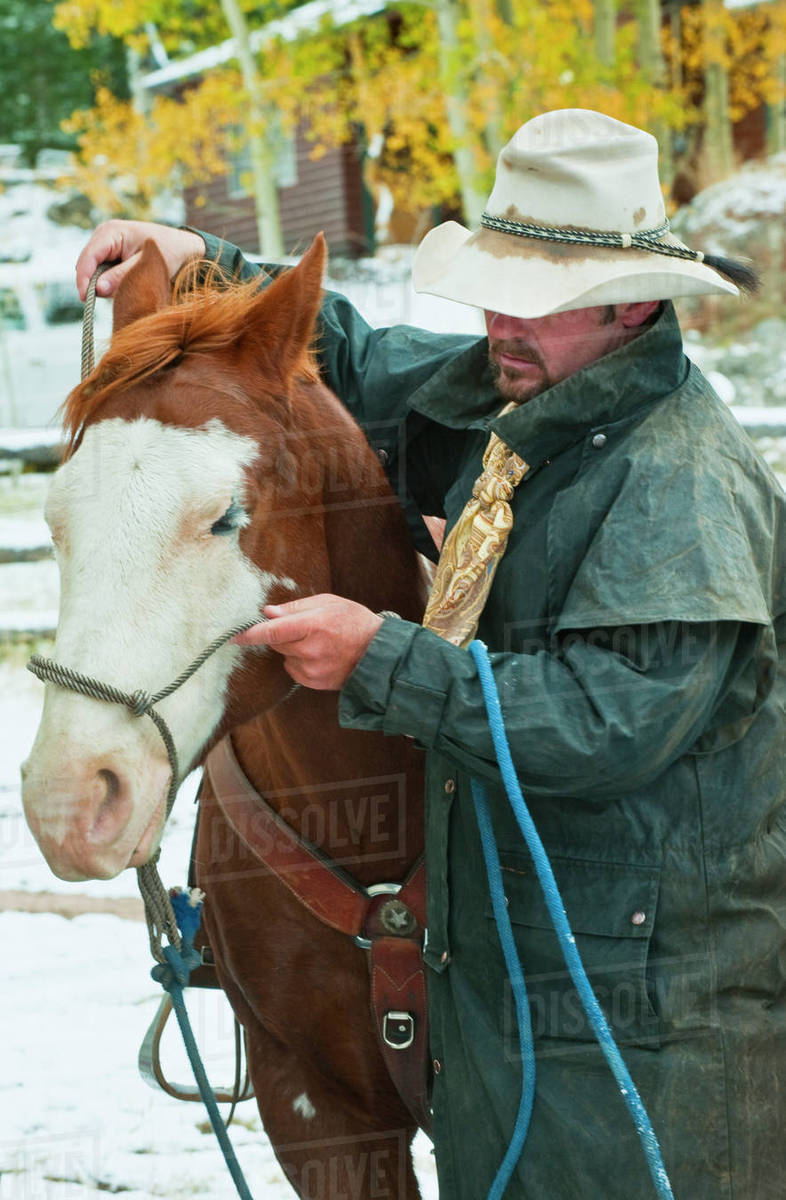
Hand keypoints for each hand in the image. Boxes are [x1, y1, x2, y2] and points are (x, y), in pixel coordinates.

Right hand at [76, 220, 206, 299]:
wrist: (183, 248)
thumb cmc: (169, 252)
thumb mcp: (146, 266)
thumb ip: (122, 276)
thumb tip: (97, 289)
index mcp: (111, 232)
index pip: (88, 257)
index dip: (83, 278)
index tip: (85, 299)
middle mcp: (104, 236)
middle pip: (86, 264)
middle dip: (91, 283)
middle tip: (102, 302)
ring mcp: (106, 245)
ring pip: (93, 270)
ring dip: (101, 284)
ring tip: (121, 292)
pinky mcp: (111, 255)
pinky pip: (102, 272)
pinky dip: (108, 283)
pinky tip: (123, 288)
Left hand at [234, 595, 383, 689]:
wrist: (377, 653)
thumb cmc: (353, 621)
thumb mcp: (328, 603)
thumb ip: (295, 608)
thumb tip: (267, 613)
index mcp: (314, 625)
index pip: (272, 631)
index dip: (249, 634)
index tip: (231, 636)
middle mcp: (311, 650)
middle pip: (276, 643)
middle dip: (283, 635)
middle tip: (305, 628)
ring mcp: (312, 670)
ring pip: (285, 657)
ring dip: (293, 650)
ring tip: (319, 643)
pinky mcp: (314, 683)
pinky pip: (293, 670)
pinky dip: (299, 662)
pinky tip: (320, 656)